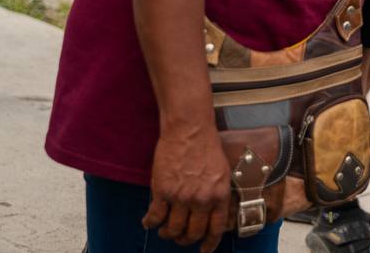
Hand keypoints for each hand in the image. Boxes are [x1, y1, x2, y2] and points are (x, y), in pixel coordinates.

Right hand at [142, 124, 230, 251]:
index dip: (208, 244)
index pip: (215, 229)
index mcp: (219, 195)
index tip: (203, 251)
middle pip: (192, 233)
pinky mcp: (163, 191)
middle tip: (179, 238)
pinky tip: (148, 222)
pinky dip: (150, 223)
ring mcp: (181, 197)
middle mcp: (202, 200)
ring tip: (165, 230)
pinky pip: (155, 217)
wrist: (189, 129)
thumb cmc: (206, 146)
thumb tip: (213, 213)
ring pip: (173, 229)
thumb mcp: (221, 172)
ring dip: (167, 233)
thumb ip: (217, 193)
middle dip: (185, 240)